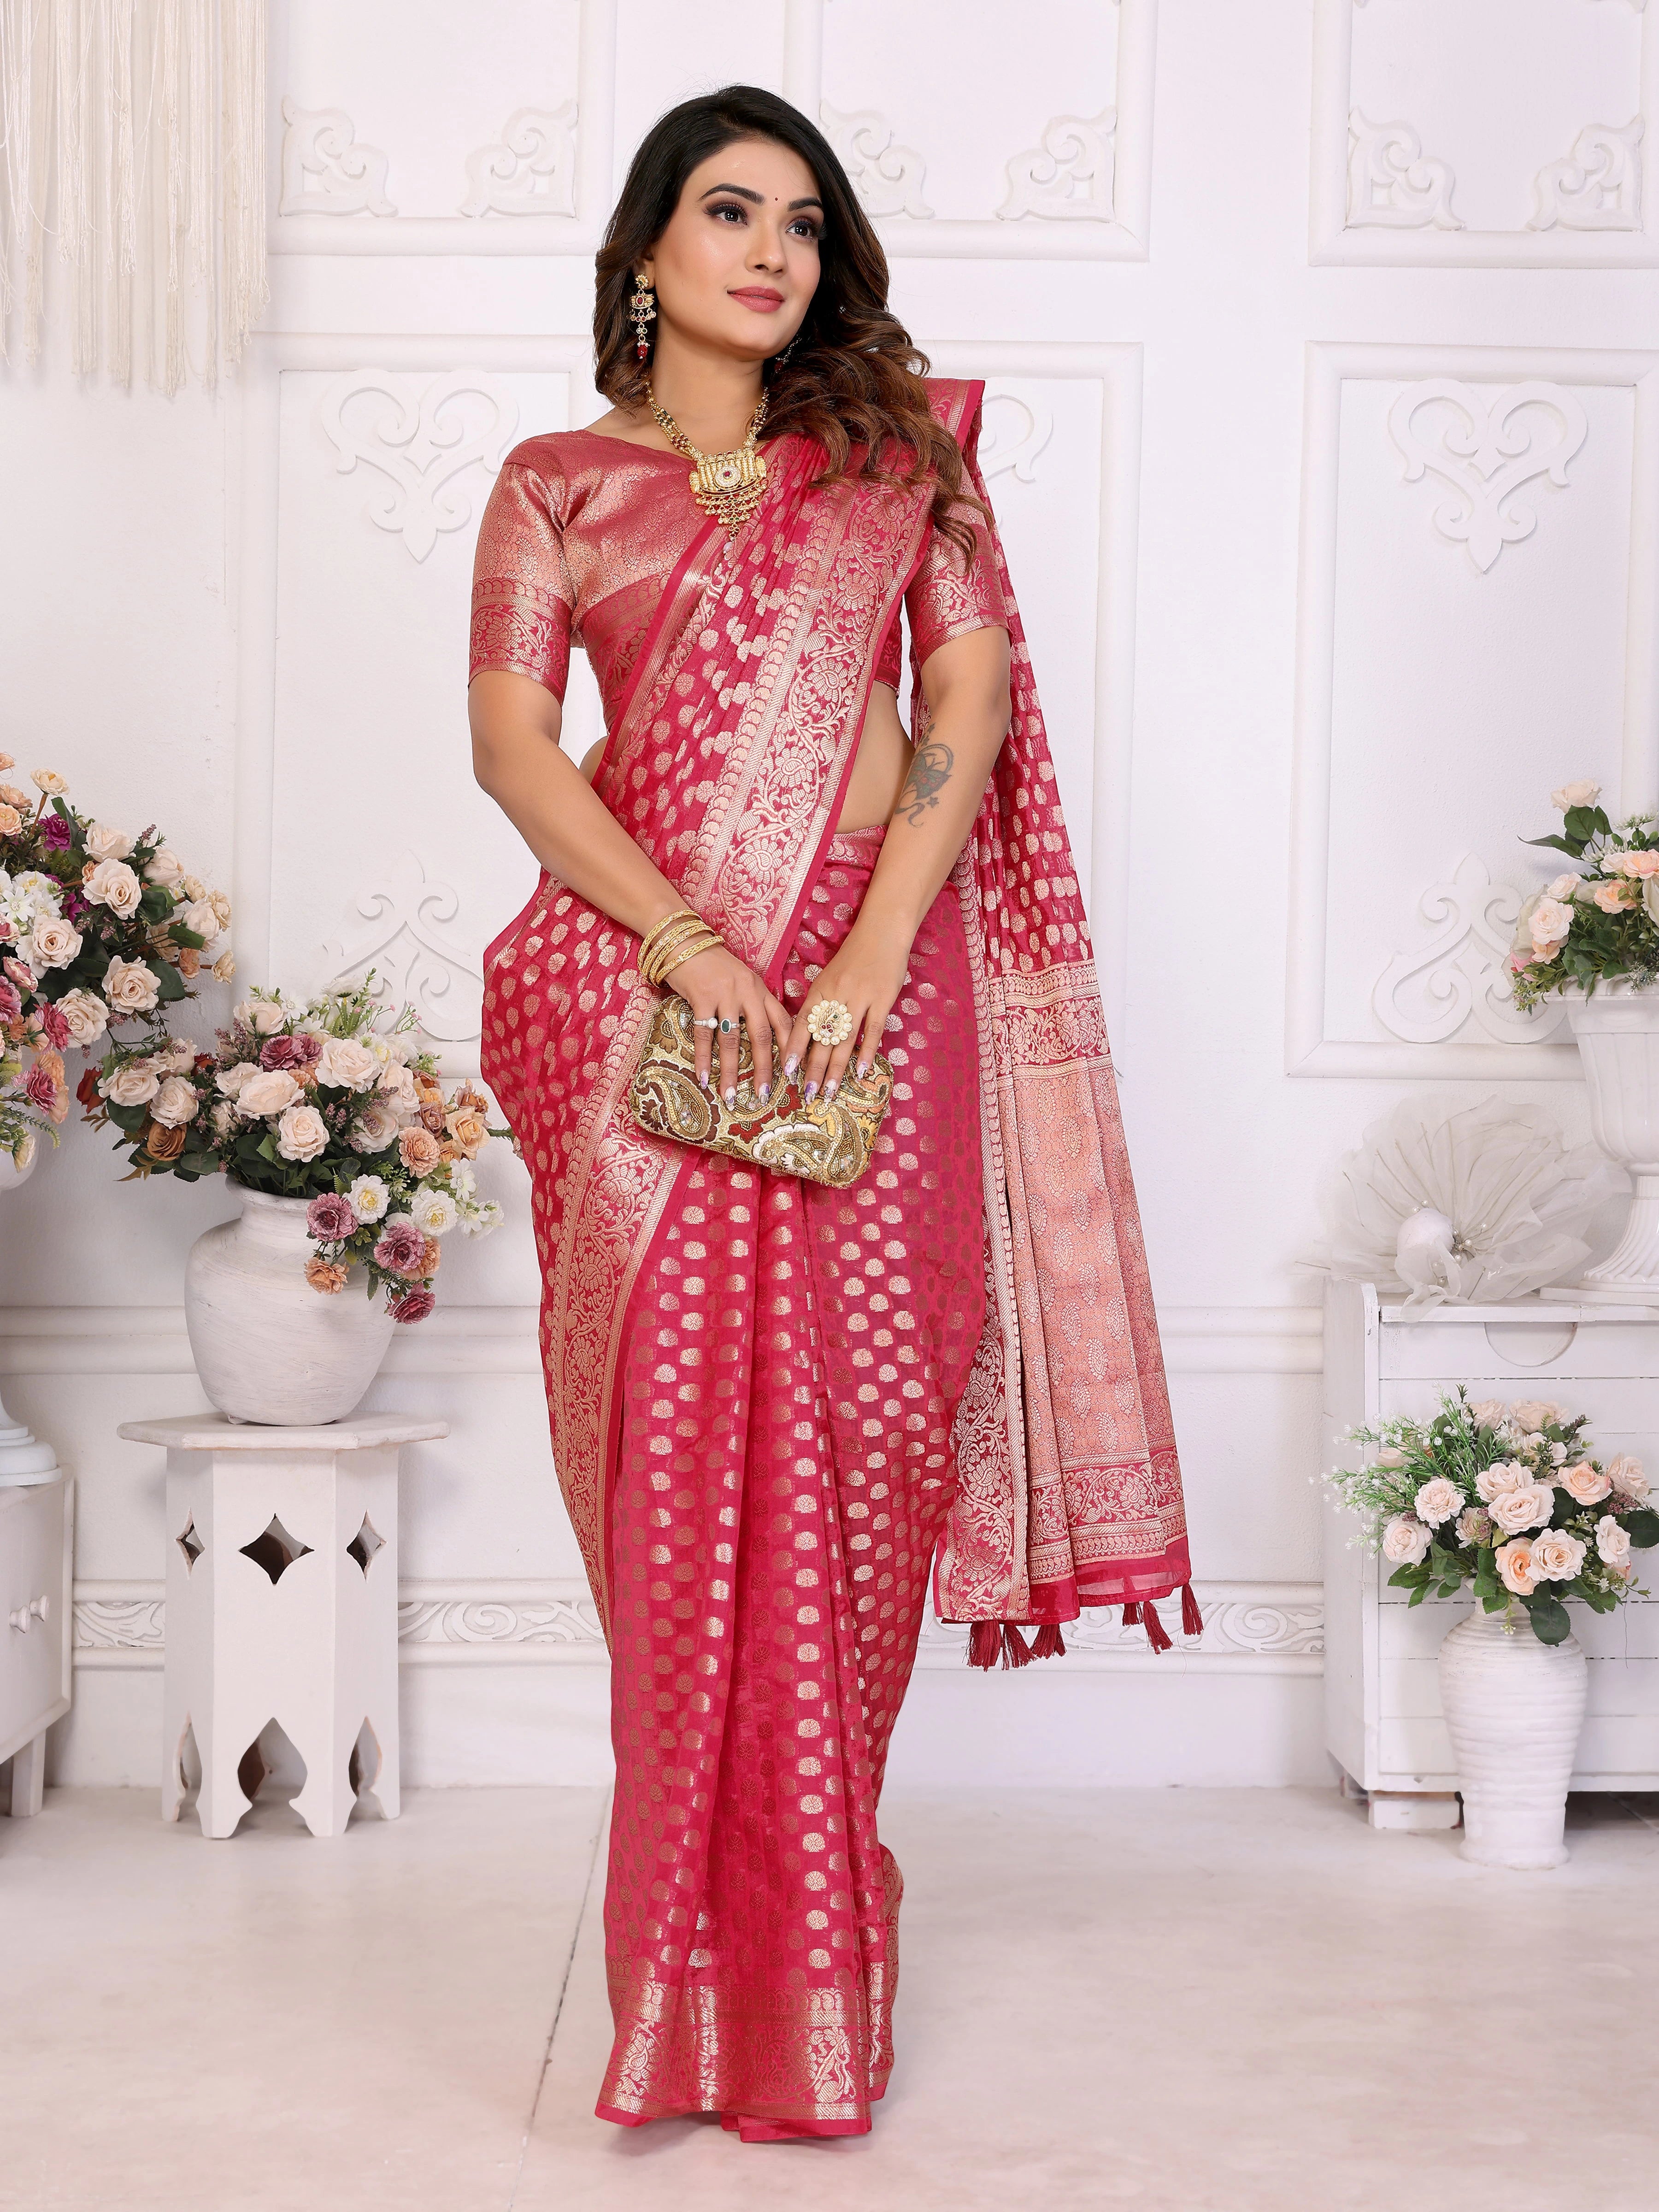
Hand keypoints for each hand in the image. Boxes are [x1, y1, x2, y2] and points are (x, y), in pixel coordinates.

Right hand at [668, 943, 792, 1104]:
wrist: (684, 941)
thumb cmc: (713, 964)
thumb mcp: (741, 979)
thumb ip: (752, 1002)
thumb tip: (762, 1035)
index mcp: (761, 989)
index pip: (783, 1022)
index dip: (790, 1050)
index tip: (793, 1075)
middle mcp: (748, 992)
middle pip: (761, 1036)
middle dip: (763, 1069)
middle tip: (763, 1095)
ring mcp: (725, 994)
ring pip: (732, 1040)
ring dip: (731, 1071)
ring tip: (730, 1095)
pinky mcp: (702, 997)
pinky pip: (704, 1035)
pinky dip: (703, 1059)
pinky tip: (703, 1077)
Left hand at [784, 922, 913, 1101]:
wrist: (881, 933)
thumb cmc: (852, 958)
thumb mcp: (827, 978)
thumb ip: (818, 1004)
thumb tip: (808, 1036)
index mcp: (819, 990)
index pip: (802, 1025)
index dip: (794, 1049)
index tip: (787, 1072)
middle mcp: (836, 996)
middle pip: (822, 1039)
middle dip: (813, 1069)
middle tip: (807, 1093)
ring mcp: (860, 998)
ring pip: (844, 1040)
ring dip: (836, 1069)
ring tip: (829, 1092)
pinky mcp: (882, 1000)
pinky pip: (872, 1031)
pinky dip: (866, 1053)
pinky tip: (860, 1073)